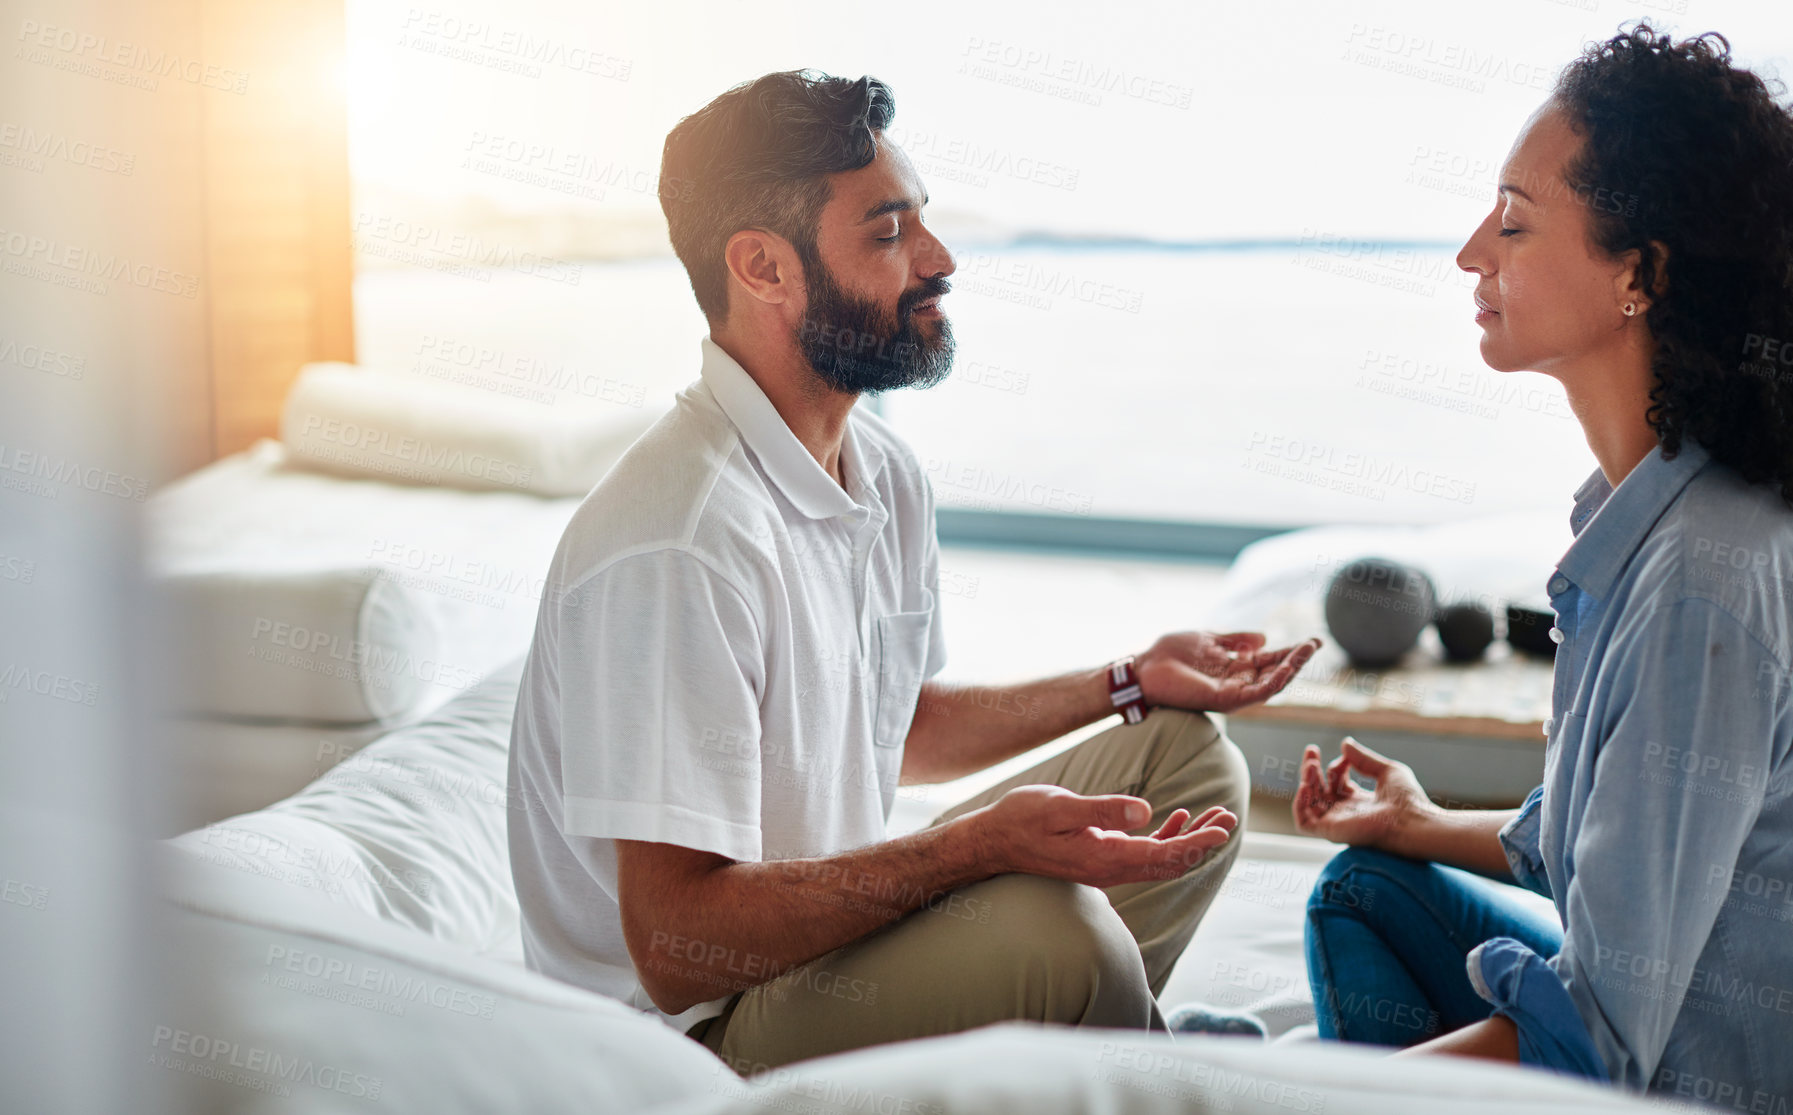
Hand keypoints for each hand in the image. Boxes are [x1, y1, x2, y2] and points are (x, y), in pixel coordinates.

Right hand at [974, 784, 1236, 887]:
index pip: (1164, 856)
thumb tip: (1146, 811)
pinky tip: (1175, 818)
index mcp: (1104, 857)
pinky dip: (1165, 838)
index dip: (1198, 843)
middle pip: (1170, 862)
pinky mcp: (1100, 858)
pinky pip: (1143, 854)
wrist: (992, 841)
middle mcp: (1110, 869)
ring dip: (1189, 839)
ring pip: (1160, 859)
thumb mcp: (1060, 806)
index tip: (1225, 829)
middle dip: (1202, 842)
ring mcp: (1106, 866)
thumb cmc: (1022, 819)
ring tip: (1214, 815)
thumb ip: (1103, 809)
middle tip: (1229, 817)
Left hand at [1135, 631, 1320, 713]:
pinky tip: (1287, 669)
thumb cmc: (1170, 653)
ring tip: (1306, 651)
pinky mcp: (1225, 700)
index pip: (1270, 659)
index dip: (1291, 650)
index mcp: (1235, 666)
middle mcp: (1238, 681)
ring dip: (1291, 669)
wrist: (1144, 667)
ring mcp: (1233, 692)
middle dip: (1298, 659)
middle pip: (1276, 672)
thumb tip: (1264, 637)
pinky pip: (1257, 695)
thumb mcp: (1209, 639)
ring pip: (1272, 685)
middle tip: (1316, 643)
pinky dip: (1274, 684)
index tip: (1312, 639)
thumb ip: (1236, 640)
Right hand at [1291, 737, 1434, 850]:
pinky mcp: (1331, 832)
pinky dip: (1300, 804)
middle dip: (1311, 769)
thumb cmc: (1408, 800)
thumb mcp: (1387, 770)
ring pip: (1309, 803)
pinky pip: (1304, 822)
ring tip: (1311, 765)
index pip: (1336, 783)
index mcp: (1359, 801)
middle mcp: (1346, 813)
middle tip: (1311, 750)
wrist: (1412, 820)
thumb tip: (1345, 744)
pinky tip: (1306, 786)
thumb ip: (1364, 759)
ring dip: (1306, 781)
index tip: (1346, 757)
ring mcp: (1337, 823)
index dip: (1335, 766)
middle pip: (1318, 791)